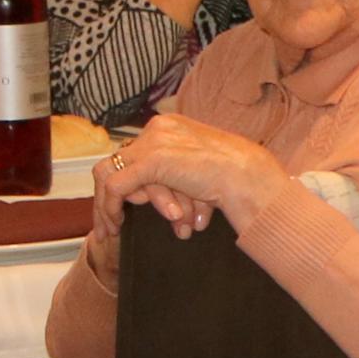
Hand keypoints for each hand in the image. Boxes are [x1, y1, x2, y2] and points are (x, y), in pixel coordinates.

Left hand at [102, 112, 284, 237]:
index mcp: (171, 127)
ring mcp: (154, 142)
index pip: (133, 153)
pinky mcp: (152, 160)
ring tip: (111, 230)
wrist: (250, 179)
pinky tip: (116, 225)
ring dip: (108, 205)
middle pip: (118, 163)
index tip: (124, 208)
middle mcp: (159, 128)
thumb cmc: (237, 181)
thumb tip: (167, 207)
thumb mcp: (198, 175)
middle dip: (113, 198)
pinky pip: (116, 186)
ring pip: (110, 173)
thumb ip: (175, 182)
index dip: (126, 184)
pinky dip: (111, 207)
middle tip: (108, 225)